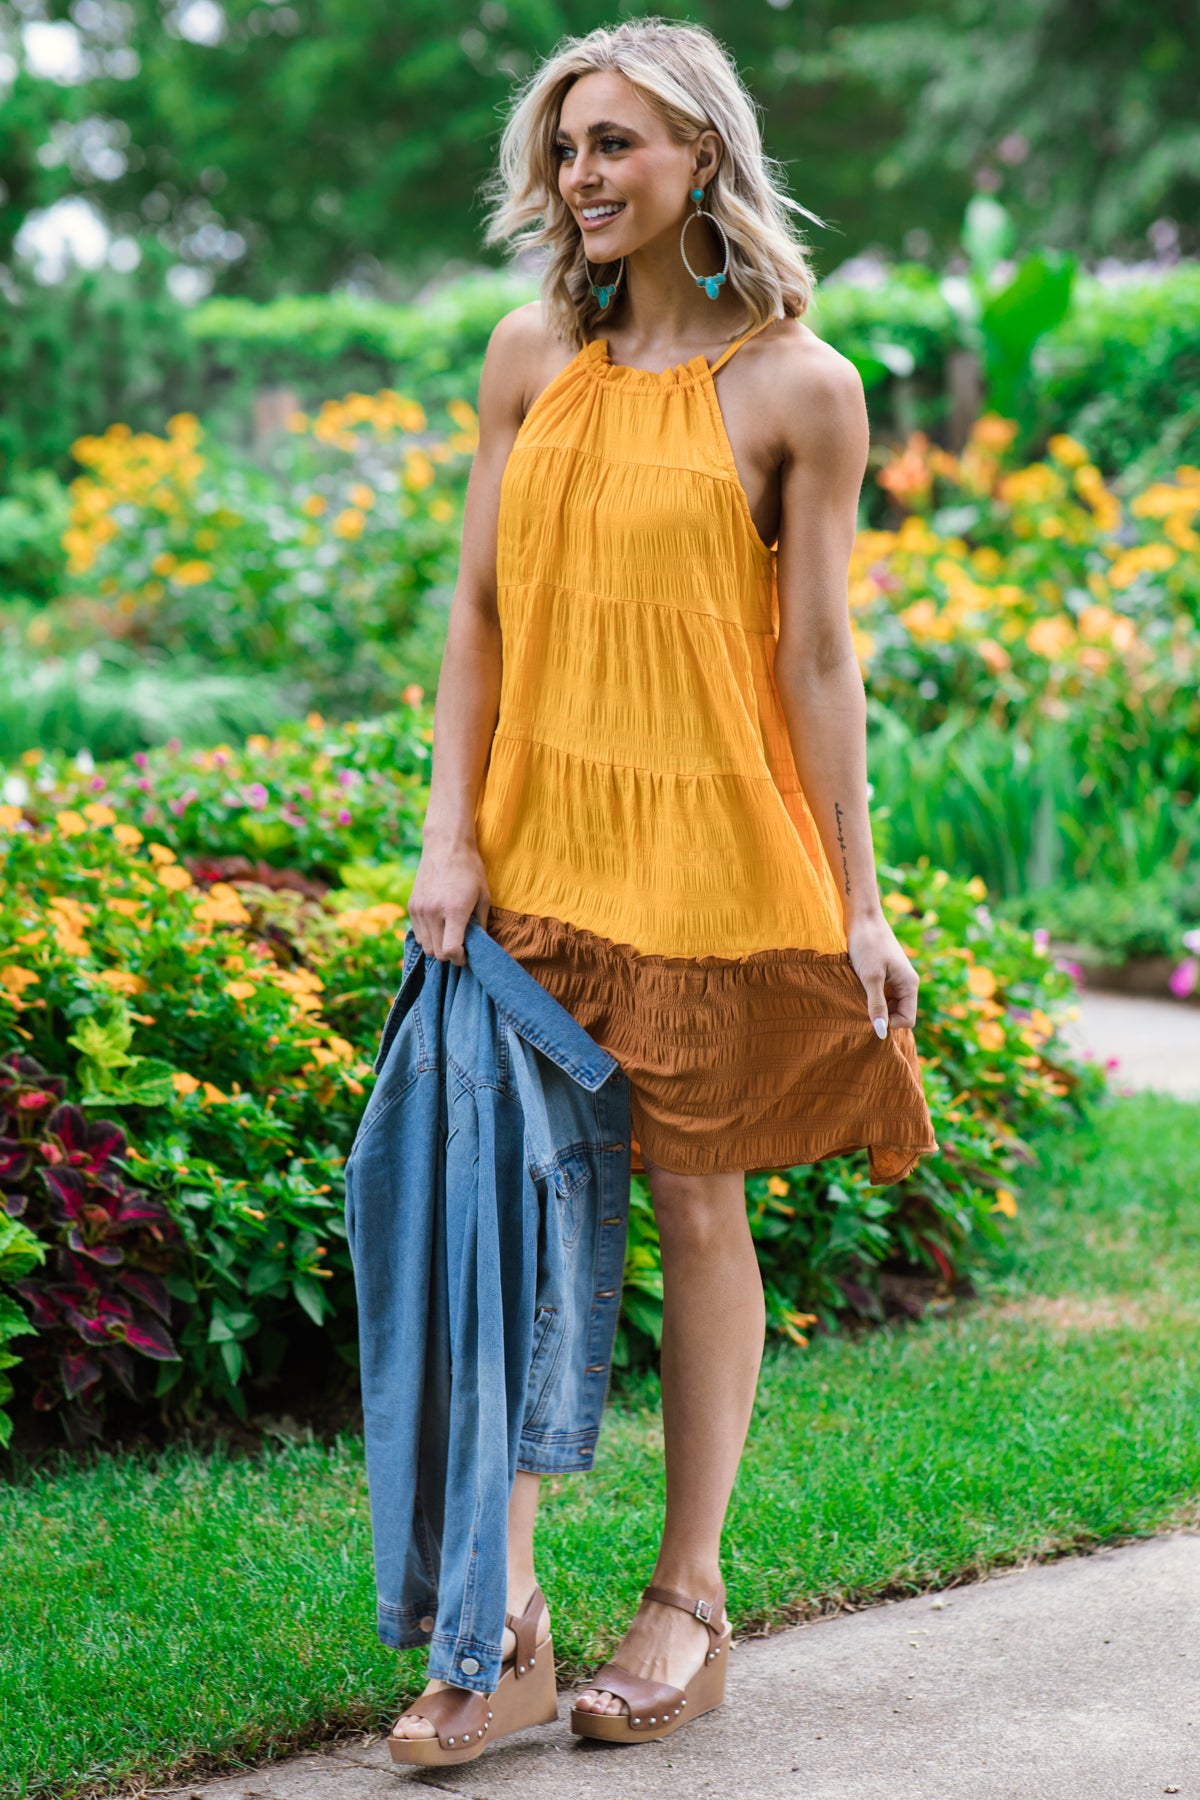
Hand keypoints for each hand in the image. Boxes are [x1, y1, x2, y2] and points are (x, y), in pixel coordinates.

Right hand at [407, 835, 490, 965]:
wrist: (446, 846)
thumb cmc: (470, 870)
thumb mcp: (483, 896)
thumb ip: (481, 924)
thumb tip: (480, 945)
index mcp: (454, 911)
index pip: (451, 951)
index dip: (460, 959)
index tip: (467, 955)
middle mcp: (434, 912)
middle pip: (437, 953)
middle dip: (450, 955)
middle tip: (460, 947)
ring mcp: (420, 910)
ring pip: (425, 946)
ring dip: (437, 946)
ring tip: (449, 936)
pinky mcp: (412, 906)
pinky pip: (418, 933)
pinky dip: (428, 936)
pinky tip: (439, 926)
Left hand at [845, 912, 918, 1037]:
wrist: (862, 917)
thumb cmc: (868, 944)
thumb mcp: (871, 977)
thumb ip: (876, 1005)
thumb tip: (881, 1032)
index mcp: (910, 985)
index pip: (907, 1020)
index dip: (889, 1023)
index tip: (869, 1014)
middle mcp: (906, 984)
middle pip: (898, 1014)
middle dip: (881, 1016)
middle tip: (860, 1006)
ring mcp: (894, 979)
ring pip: (888, 1005)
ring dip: (873, 1006)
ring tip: (857, 997)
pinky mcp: (883, 974)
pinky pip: (880, 995)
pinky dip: (869, 997)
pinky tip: (856, 990)